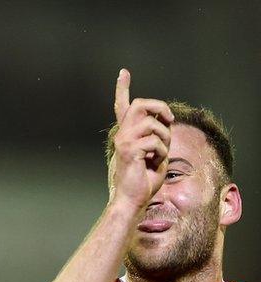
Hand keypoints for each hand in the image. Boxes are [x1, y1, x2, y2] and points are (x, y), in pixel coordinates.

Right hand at [109, 69, 174, 208]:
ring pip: (152, 123)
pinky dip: (162, 151)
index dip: (122, 88)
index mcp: (126, 134)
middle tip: (169, 120)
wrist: (132, 198)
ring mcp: (123, 141)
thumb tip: (166, 122)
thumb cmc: (144, 179)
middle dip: (160, 108)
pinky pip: (154, 141)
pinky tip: (154, 162)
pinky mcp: (129, 150)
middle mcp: (121, 135)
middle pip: (141, 104)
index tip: (123, 73)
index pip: (122, 106)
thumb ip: (157, 135)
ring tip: (160, 153)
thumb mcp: (155, 152)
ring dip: (165, 137)